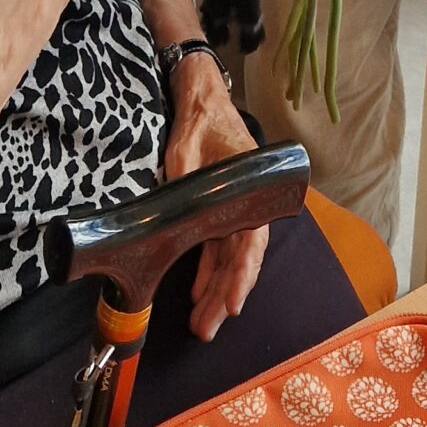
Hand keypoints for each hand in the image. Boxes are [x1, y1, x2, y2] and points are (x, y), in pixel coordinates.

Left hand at [164, 58, 266, 340]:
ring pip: (229, 258)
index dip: (241, 276)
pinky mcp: (220, 211)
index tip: (233, 305)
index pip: (250, 242)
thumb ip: (185, 184)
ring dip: (216, 289)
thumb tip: (176, 218)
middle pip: (240, 259)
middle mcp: (247, 204)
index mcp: (249, 190)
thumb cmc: (201, 121)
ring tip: (202, 322)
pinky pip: (217, 247)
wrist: (202, 99)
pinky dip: (209, 270)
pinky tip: (198, 293)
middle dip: (225, 296)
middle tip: (208, 328)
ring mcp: (234, 209)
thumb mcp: (186, 150)